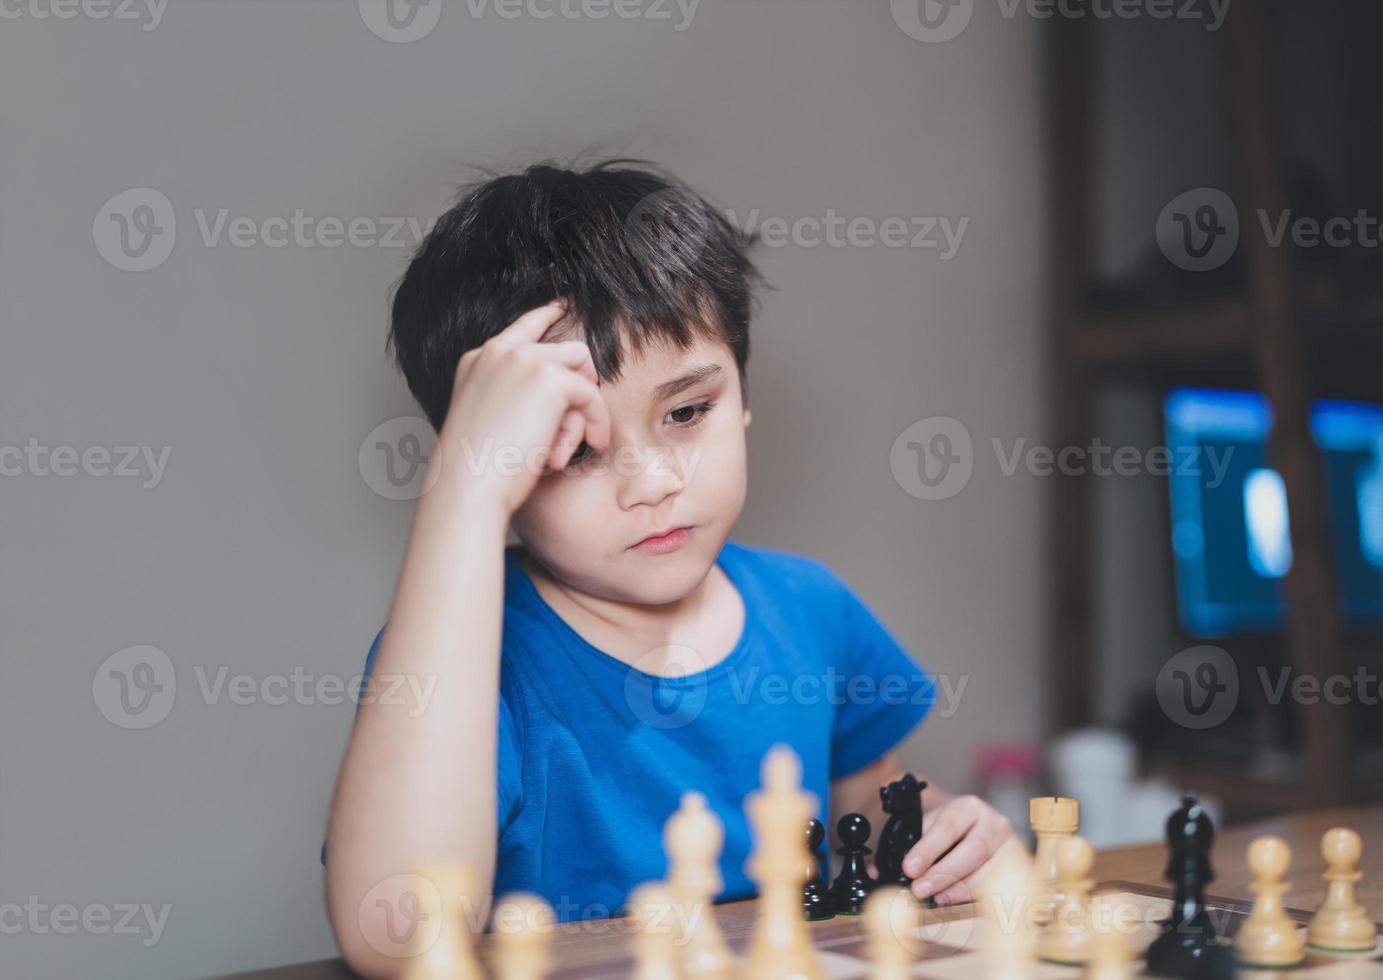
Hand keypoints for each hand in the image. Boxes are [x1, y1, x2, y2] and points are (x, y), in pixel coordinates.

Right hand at [431, 300, 611, 517]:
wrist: (468, 486)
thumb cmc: (478, 471)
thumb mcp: (492, 421)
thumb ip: (517, 397)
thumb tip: (564, 395)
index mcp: (479, 360)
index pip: (522, 327)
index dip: (547, 314)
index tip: (564, 306)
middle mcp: (500, 352)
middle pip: (567, 350)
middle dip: (581, 387)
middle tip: (579, 425)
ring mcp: (524, 361)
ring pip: (582, 370)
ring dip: (585, 409)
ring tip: (567, 446)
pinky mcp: (550, 379)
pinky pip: (591, 395)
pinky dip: (596, 421)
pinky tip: (590, 445)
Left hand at [902, 794, 1013, 904]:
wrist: (972, 830)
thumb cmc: (947, 830)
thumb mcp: (930, 825)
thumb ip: (914, 842)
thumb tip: (893, 869)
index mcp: (969, 807)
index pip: (949, 826)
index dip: (928, 849)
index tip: (909, 868)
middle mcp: (994, 823)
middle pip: (975, 850)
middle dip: (945, 873)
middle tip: (920, 889)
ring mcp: (1010, 846)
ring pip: (990, 871)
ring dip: (960, 889)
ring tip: (936, 898)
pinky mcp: (1018, 868)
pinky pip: (1000, 886)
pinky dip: (976, 896)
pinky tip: (955, 900)